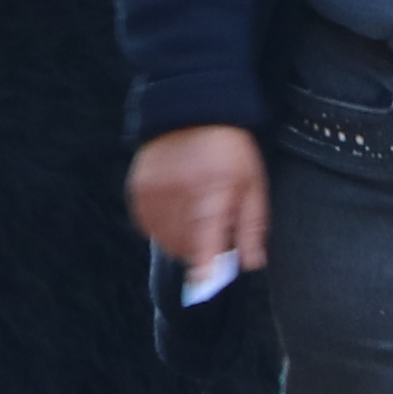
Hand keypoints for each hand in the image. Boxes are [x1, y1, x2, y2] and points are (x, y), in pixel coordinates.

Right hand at [131, 125, 269, 279]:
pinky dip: (163, 229)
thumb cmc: (230, 150)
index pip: (205, 233)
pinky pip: (148, 226)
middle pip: (184, 242)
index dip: (203, 262)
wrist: (193, 111)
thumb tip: (251, 263)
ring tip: (196, 220)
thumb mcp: (253, 184)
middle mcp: (179, 190)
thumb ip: (252, 226)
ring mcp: (154, 190)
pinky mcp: (138, 189)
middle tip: (214, 237)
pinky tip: (177, 213)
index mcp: (213, 188)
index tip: (201, 282)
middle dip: (200, 250)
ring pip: (164, 237)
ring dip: (181, 242)